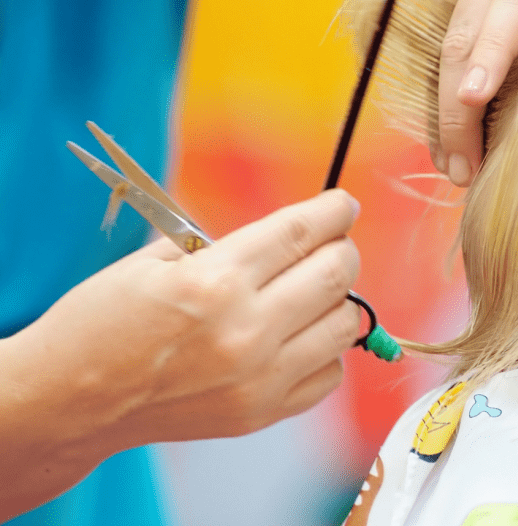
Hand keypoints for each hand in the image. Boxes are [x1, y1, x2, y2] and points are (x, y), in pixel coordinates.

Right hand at [2, 189, 360, 516]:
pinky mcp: (262, 413)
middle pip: (335, 275)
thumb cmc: (104, 322)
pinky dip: (325, 350)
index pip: (300, 232)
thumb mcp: (155, 260)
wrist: (72, 401)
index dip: (333, 211)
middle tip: (332, 244)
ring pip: (343, 325)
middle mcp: (246, 331)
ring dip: (338, 299)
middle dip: (342, 249)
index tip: (343, 205)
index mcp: (215, 281)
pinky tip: (300, 337)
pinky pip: (329, 373)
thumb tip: (291, 234)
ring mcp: (259, 378)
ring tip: (313, 291)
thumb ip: (227, 245)